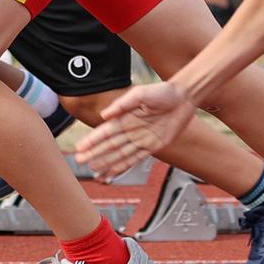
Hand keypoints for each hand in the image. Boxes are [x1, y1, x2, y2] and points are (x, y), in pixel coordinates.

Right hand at [74, 82, 196, 179]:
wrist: (184, 97)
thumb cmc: (163, 92)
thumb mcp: (141, 93)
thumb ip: (122, 104)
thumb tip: (104, 115)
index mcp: (125, 117)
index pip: (105, 132)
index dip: (92, 140)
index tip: (80, 147)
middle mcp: (131, 129)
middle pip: (109, 145)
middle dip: (95, 153)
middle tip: (80, 161)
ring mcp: (141, 139)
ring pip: (120, 154)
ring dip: (106, 161)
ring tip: (93, 169)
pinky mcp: (153, 146)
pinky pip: (135, 159)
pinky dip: (124, 166)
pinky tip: (113, 172)